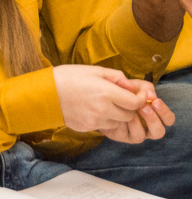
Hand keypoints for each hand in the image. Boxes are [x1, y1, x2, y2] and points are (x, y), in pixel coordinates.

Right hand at [53, 65, 173, 142]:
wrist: (44, 94)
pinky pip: (104, 127)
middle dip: (131, 108)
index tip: (139, 94)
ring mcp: (93, 121)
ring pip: (117, 123)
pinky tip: (98, 110)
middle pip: (129, 116)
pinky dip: (106, 120)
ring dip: (119, 115)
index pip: (135, 103)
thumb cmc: (70, 77)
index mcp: (107, 93)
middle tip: (127, 99)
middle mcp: (102, 110)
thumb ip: (118, 78)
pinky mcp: (85, 128)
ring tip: (111, 104)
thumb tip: (132, 86)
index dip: (141, 99)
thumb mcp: (97, 71)